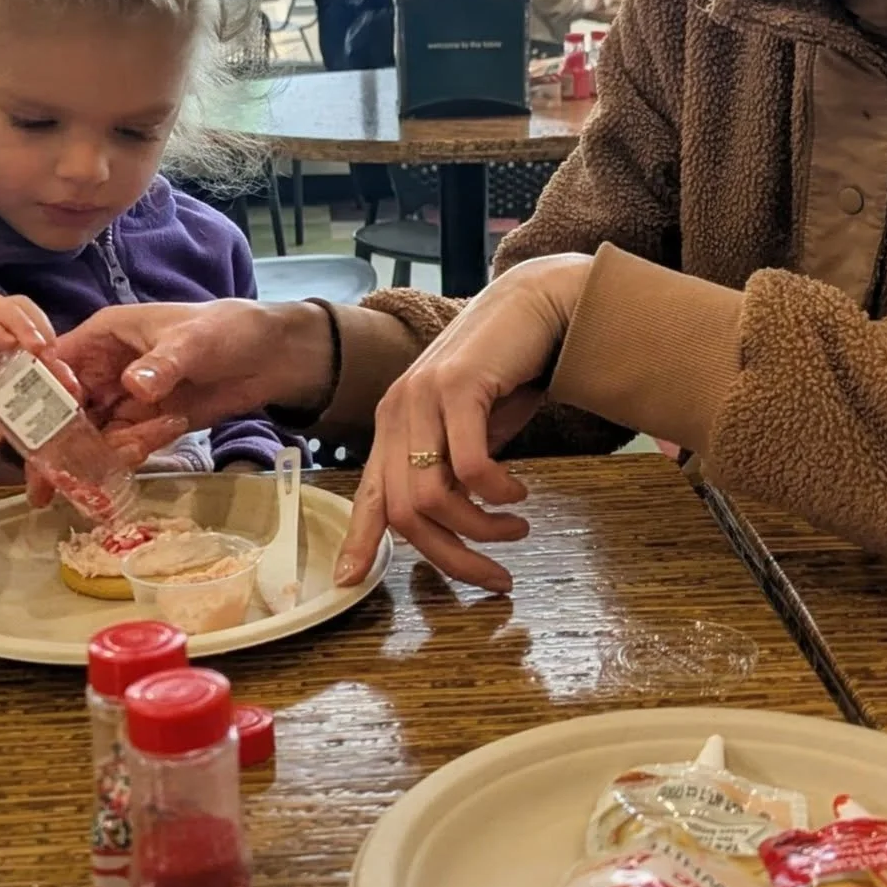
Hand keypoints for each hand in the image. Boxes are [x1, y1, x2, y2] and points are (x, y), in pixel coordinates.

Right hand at [52, 297, 333, 453]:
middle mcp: (103, 370)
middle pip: (63, 412)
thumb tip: (134, 386)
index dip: (39, 398)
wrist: (270, 357)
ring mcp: (123, 399)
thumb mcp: (193, 342)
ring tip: (135, 449)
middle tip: (44, 489)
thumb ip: (162, 364)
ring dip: (103, 454)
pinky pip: (123, 446)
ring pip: (91, 436)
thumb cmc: (226, 330)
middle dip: (56, 448)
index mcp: (103, 337)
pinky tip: (164, 435)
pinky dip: (134, 452)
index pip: (53, 366)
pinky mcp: (145, 424)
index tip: (39, 432)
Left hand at [334, 254, 593, 593]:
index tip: (352, 581)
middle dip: (453, 557)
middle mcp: (397, 412)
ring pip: (431, 496)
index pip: (370, 495)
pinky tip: (518, 494)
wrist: (534, 304)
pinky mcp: (457, 386)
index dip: (360, 542)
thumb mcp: (469, 430)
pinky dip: (496, 492)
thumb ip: (450, 470)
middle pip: (405, 512)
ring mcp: (422, 396)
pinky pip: (470, 465)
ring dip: (481, 529)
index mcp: (393, 425)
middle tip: (497, 578)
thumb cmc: (506, 370)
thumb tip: (452, 524)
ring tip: (518, 528)